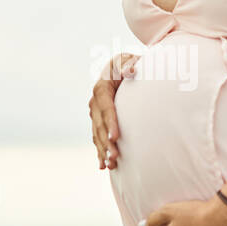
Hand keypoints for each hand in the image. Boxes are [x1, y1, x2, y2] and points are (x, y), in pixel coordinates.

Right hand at [89, 52, 138, 169]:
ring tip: (110, 164)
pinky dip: (100, 152)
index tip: (115, 137)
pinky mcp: (98, 122)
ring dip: (103, 150)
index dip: (110, 123)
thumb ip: (130, 64)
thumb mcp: (128, 60)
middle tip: (114, 157)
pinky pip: (97, 138)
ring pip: (97, 135)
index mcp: (102, 89)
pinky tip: (103, 166)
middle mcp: (95, 103)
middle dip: (106, 142)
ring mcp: (95, 114)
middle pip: (100, 125)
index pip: (106, 107)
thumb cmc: (127, 63)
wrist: (119, 68)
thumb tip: (131, 71)